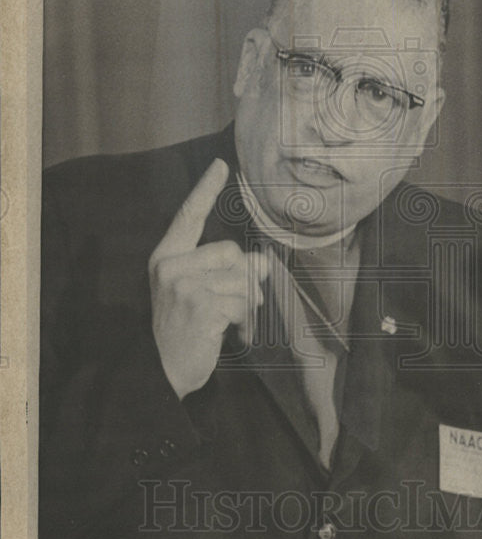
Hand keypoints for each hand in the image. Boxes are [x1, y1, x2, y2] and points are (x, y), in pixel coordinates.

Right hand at [148, 158, 268, 399]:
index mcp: (166, 258)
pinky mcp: (200, 306)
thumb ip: (226, 272)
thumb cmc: (184, 331)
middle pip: (231, 252)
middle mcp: (170, 266)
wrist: (162, 372)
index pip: (188, 216)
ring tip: (231, 324)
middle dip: (243, 279)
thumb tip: (263, 262)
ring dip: (246, 305)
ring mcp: (183, 286)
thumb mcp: (201, 294)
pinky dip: (245, 322)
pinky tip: (232, 335)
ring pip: (241, 279)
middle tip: (237, 305)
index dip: (205, 190)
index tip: (221, 165)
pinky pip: (242, 303)